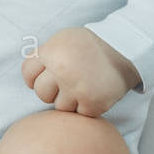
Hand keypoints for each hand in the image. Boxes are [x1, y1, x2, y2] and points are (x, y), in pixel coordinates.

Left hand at [21, 26, 139, 116]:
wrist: (125, 49)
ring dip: (69, 100)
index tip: (48, 75)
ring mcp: (77, 89)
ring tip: (82, 85)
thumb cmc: (89, 45)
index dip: (35, 77)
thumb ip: (45, 54)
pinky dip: (86, 106)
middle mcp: (62, 71)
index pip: (28, 75)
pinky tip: (94, 92)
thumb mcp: (63, 39)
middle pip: (41, 93)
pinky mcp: (93, 103)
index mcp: (51, 53)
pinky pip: (79, 113)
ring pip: (59, 107)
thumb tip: (29, 74)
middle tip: (67, 82)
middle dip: (51, 90)